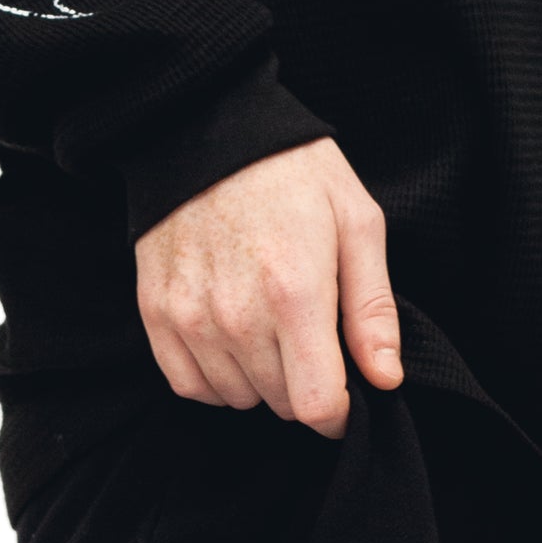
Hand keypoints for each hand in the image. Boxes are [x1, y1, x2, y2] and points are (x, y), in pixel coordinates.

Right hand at [135, 141, 404, 437]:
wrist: (206, 128)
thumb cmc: (292, 171)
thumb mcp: (356, 222)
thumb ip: (373, 309)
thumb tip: (385, 379)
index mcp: (294, 293)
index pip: (316, 405)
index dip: (339, 414)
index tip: (347, 397)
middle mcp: (237, 315)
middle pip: (281, 404)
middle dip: (305, 386)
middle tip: (308, 338)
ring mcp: (190, 316)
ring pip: (237, 398)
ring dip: (260, 380)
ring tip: (268, 328)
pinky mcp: (157, 313)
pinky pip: (190, 385)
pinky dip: (215, 377)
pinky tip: (232, 341)